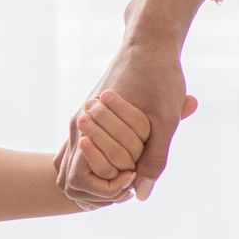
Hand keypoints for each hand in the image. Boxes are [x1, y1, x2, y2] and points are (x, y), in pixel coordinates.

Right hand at [55, 43, 198, 208]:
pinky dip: (96, 162)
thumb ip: (154, 158)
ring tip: (127, 173)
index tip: (136, 175)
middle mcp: (77, 121)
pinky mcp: (86, 115)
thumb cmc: (159, 77)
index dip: (110, 186)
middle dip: (103, 184)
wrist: (149, 42)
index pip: (81, 177)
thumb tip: (140, 195)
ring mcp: (79, 117)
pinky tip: (119, 163)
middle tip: (132, 177)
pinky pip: (81, 150)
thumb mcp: (165, 121)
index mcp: (88, 122)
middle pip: (73, 174)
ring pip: (74, 163)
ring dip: (99, 174)